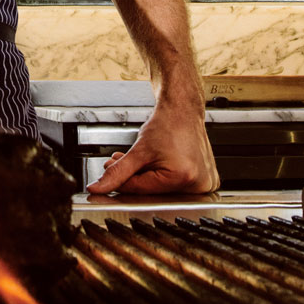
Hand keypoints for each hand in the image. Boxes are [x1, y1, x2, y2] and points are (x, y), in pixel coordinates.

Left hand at [85, 100, 219, 194]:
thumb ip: (117, 172)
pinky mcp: (205, 182)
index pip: (141, 190)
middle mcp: (197, 185)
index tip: (109, 176)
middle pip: (152, 191)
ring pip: (162, 189)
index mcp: (182, 177)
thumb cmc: (167, 125)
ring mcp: (204, 185)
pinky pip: (175, 186)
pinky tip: (155, 164)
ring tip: (137, 162)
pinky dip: (161, 177)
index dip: (122, 182)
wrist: (183, 111)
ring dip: (146, 178)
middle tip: (119, 164)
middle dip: (133, 178)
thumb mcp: (138, 151)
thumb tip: (98, 188)